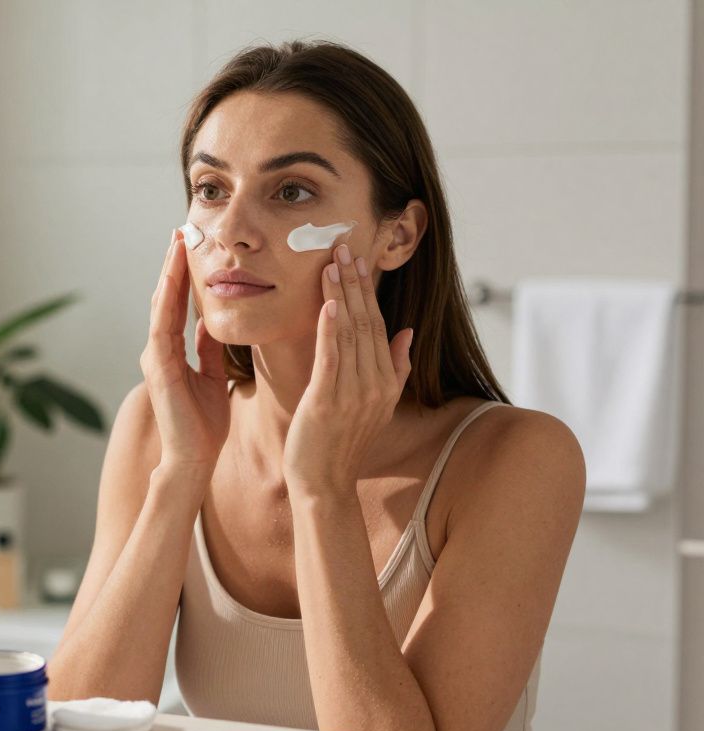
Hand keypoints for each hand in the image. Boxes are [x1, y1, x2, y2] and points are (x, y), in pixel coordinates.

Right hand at [140, 229, 230, 469]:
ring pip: (161, 304)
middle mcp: (159, 350)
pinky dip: (167, 299)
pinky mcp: (158, 367)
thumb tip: (209, 323)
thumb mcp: (213, 377)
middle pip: (165, 297)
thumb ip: (208, 350)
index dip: (183, 275)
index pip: (177, 304)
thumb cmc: (203, 425)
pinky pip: (162, 325)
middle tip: (181, 230)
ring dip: (168, 273)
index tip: (191, 246)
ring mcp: (155, 357)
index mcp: (172, 352)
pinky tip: (172, 278)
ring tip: (177, 243)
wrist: (193, 458)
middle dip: (173, 264)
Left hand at [283, 244, 413, 493]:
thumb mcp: (376, 405)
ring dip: (341, 296)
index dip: (368, 292)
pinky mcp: (327, 402)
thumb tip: (406, 332)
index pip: (379, 326)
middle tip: (344, 246)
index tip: (359, 260)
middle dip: (355, 283)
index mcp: (386, 382)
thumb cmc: (341, 442)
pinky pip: (331, 359)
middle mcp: (375, 385)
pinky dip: (330, 330)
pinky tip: (329, 304)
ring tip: (332, 263)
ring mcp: (353, 394)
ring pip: (349, 334)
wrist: (324, 484)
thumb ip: (394, 368)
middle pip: (367, 323)